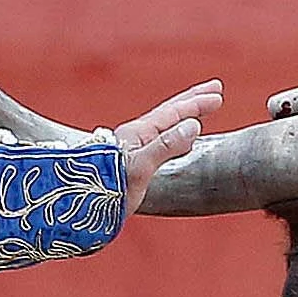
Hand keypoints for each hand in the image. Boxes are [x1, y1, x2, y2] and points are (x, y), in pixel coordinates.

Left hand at [114, 80, 222, 213]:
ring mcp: (132, 150)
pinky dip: (175, 135)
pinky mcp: (131, 165)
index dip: (195, 103)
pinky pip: (160, 141)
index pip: (172, 112)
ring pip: (164, 126)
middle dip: (192, 101)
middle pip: (168, 113)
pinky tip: (179, 142)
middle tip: (215, 90)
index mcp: (137, 133)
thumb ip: (166, 146)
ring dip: (184, 116)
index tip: (218, 96)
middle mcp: (135, 138)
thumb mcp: (140, 167)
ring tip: (199, 112)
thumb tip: (193, 125)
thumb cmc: (107, 188)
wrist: (80, 206)